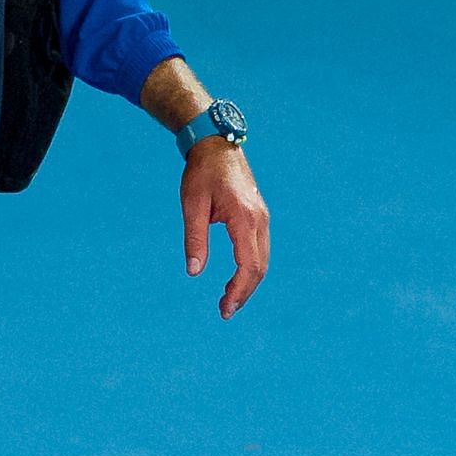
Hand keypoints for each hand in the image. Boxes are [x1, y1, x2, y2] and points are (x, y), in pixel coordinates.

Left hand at [180, 139, 269, 318]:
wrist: (217, 145)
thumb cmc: (201, 172)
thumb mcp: (192, 205)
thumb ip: (195, 239)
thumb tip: (194, 272)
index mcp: (245, 219)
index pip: (248, 265)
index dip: (238, 291)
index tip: (225, 308)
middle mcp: (261, 221)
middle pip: (259, 268)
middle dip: (244, 292)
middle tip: (224, 311)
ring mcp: (263, 219)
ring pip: (261, 260)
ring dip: (247, 283)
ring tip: (228, 300)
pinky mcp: (259, 217)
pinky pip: (258, 250)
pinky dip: (250, 268)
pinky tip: (235, 279)